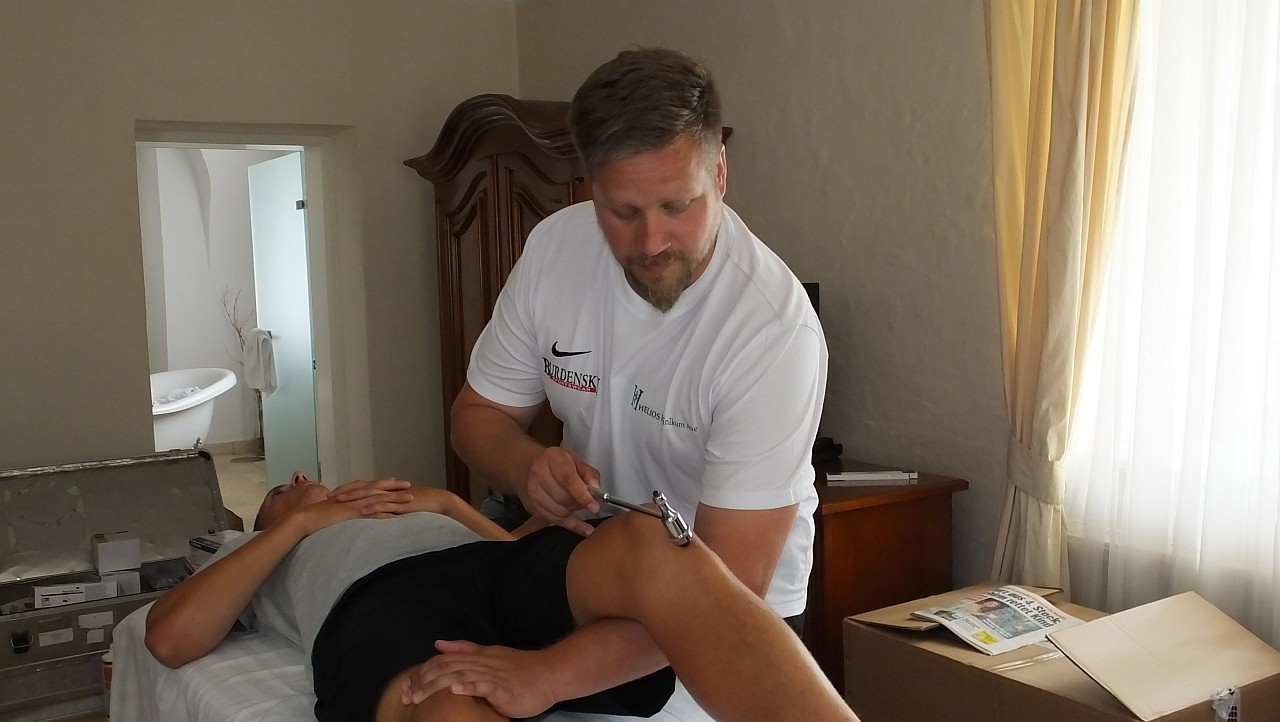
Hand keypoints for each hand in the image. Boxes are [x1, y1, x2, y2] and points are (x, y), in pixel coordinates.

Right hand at [288, 479, 412, 534]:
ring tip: (410, 499)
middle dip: (394, 487)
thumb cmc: (313, 517)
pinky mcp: (352, 514)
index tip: (394, 482)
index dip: (382, 484)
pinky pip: (372, 514)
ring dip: (396, 499)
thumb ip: (340, 510)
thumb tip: (344, 512)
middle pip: (378, 490)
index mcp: (349, 497)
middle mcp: (354, 498)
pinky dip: (385, 515)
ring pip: (379, 500)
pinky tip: (396, 517)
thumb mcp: (330, 511)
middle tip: (409, 485)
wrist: (302, 519)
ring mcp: (354, 505)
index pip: (369, 487)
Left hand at [400, 640, 557, 718]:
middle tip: (406, 695)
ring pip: (460, 675)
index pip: (444, 660)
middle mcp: (482, 663)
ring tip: (419, 695)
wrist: (550, 672)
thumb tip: (439, 644)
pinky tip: (455, 690)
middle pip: (447, 667)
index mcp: (477, 656)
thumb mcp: (490, 655)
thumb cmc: (521, 668)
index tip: (407, 685)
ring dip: (437, 686)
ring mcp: (493, 675)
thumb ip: (465, 649)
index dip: (424, 671)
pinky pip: (484, 686)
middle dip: (423, 680)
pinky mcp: (504, 688)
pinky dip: (469, 686)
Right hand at [520, 447, 600, 535]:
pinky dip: (573, 526)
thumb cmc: (553, 463)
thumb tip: (596, 489)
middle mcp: (538, 475)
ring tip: (574, 502)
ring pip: (559, 512)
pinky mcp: (532, 507)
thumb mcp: (573, 460)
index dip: (582, 495)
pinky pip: (555, 521)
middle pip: (564, 498)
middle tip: (585, 499)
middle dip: (579, 503)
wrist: (525, 467)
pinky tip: (585, 530)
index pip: (568, 480)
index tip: (594, 506)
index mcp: (552, 459)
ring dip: (572, 511)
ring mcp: (533, 492)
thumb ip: (588, 473)